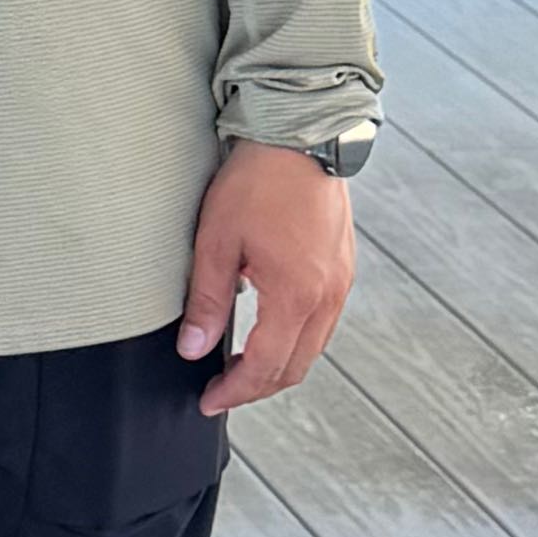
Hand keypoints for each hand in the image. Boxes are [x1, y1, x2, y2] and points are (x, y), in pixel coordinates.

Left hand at [175, 142, 355, 413]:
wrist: (298, 135)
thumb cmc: (257, 181)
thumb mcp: (216, 242)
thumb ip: (206, 301)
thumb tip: (194, 349)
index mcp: (296, 295)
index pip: (266, 367)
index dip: (235, 392)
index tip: (209, 401)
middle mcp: (327, 295)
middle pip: (295, 367)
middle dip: (256, 387)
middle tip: (221, 391)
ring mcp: (341, 281)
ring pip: (312, 347)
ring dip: (278, 365)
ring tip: (241, 366)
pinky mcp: (343, 267)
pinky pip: (322, 322)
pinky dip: (295, 339)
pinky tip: (268, 330)